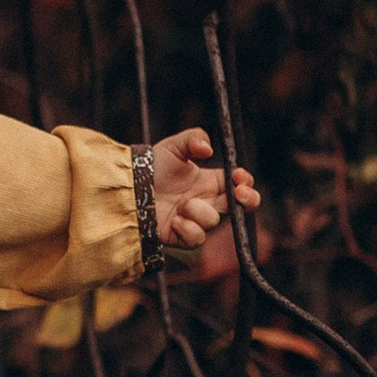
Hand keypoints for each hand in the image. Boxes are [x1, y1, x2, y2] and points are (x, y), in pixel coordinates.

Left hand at [154, 124, 258, 259]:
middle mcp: (207, 202)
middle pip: (242, 207)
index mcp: (211, 182)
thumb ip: (193, 138)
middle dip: (248, 200)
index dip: (246, 181)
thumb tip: (209, 150)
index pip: (240, 184)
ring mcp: (196, 220)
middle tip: (237, 193)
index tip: (238, 176)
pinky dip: (188, 228)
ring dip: (198, 211)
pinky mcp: (182, 236)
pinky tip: (174, 220)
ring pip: (213, 221)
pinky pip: (197, 238)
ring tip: (180, 204)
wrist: (128, 186)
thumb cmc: (152, 166)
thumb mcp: (174, 146)